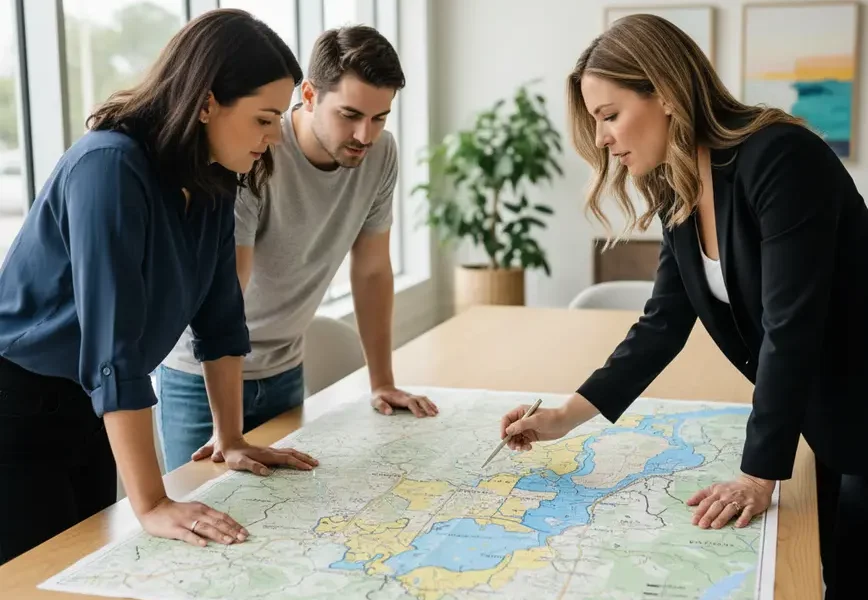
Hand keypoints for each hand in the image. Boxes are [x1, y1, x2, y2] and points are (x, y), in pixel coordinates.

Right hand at [139, 496, 248, 546]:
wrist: (154, 507)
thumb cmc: (176, 511)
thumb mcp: (194, 510)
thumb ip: (207, 517)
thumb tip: (223, 526)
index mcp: (203, 509)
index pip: (222, 517)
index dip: (234, 524)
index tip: (245, 532)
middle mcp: (197, 513)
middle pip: (217, 522)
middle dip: (232, 530)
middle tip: (243, 538)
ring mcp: (186, 521)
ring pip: (205, 528)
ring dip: (219, 535)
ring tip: (230, 541)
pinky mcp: (175, 529)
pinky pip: (187, 534)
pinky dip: (196, 539)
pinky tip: (204, 544)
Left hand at [192, 436, 318, 474]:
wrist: (231, 445)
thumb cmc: (235, 457)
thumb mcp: (240, 463)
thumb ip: (253, 467)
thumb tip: (267, 472)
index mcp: (268, 455)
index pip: (287, 459)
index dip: (298, 463)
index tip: (308, 469)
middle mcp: (272, 452)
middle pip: (293, 454)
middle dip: (305, 459)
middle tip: (317, 464)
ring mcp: (272, 451)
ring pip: (291, 452)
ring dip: (302, 456)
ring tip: (312, 461)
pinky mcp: (270, 453)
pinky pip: (287, 453)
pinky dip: (296, 455)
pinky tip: (298, 458)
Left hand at [370, 386, 438, 416]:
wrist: (382, 388)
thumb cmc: (378, 397)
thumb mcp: (375, 401)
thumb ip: (381, 406)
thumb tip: (389, 412)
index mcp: (399, 398)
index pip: (410, 402)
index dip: (416, 408)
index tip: (421, 416)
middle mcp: (407, 396)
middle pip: (420, 399)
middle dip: (427, 407)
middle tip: (433, 415)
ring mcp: (410, 396)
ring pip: (423, 398)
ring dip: (430, 405)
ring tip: (436, 413)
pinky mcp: (412, 398)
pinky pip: (423, 399)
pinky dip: (429, 403)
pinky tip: (434, 409)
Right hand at [500, 405, 574, 450]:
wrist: (564, 423)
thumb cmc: (551, 418)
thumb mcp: (535, 421)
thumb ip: (521, 425)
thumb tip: (508, 431)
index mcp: (520, 412)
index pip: (506, 420)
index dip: (503, 428)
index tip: (504, 438)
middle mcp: (521, 420)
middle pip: (509, 431)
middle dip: (510, 440)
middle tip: (515, 447)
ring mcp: (526, 429)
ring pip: (515, 438)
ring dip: (516, 444)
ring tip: (523, 448)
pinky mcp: (530, 436)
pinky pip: (522, 442)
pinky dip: (523, 446)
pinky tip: (529, 447)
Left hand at [686, 474, 775, 528]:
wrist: (754, 483)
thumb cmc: (732, 488)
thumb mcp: (715, 488)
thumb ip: (702, 495)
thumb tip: (688, 502)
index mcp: (717, 492)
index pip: (706, 501)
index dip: (699, 510)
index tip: (693, 520)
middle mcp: (727, 496)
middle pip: (716, 506)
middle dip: (708, 515)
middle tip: (702, 525)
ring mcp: (740, 500)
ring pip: (729, 509)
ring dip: (722, 517)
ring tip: (714, 526)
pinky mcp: (752, 505)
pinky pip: (747, 512)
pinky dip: (743, 518)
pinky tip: (738, 525)